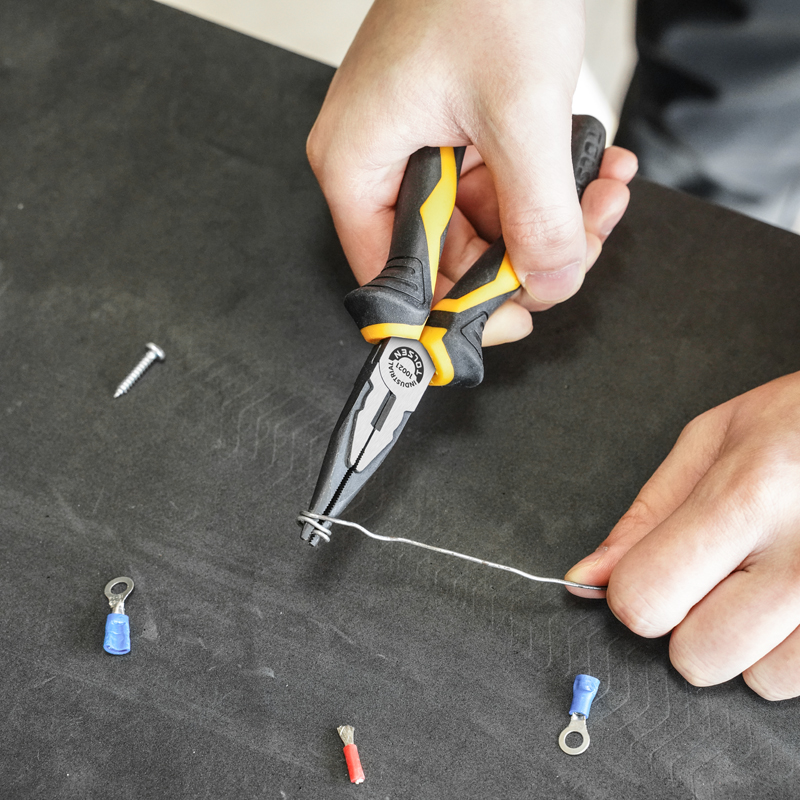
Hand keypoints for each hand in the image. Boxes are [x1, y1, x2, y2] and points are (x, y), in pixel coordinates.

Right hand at [307, 0, 637, 345]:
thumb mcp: (519, 113)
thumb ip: (538, 213)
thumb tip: (550, 282)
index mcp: (359, 167)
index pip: (396, 280)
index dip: (457, 310)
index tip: (515, 315)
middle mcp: (381, 168)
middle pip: (451, 259)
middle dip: (528, 257)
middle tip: (583, 242)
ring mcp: (419, 154)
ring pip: (487, 229)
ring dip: (552, 222)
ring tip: (604, 191)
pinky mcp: (455, 138)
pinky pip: (501, 191)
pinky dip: (551, 189)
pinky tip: (596, 170)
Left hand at [565, 372, 799, 699]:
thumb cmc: (799, 423)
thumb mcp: (712, 441)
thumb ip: (646, 515)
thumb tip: (587, 578)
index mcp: (746, 497)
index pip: (645, 597)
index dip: (634, 590)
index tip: (651, 572)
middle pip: (695, 655)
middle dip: (688, 623)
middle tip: (717, 574)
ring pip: (756, 679)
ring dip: (746, 640)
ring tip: (765, 579)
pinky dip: (788, 650)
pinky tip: (792, 601)